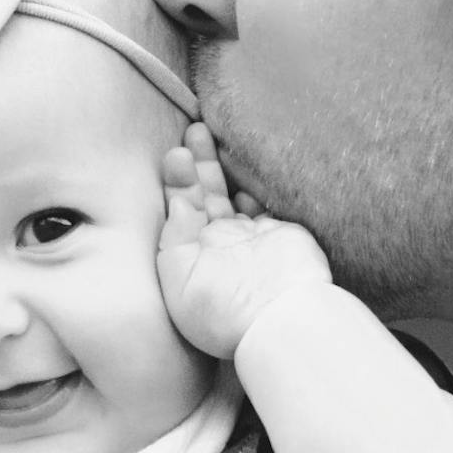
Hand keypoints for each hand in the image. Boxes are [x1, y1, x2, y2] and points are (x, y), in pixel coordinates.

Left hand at [158, 123, 334, 358]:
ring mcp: (249, 239)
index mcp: (190, 257)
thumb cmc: (223, 312)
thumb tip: (178, 202)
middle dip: (197, 162)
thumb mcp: (179, 281)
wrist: (278, 323)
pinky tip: (242, 162)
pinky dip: (253, 183)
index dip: (176, 180)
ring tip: (207, 133)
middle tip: (193, 130)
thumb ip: (174, 238)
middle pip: (204, 195)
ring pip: (231, 193)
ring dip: (221, 165)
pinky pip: (263, 202)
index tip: (175, 155)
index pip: (179, 210)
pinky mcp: (278, 234)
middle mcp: (217, 246)